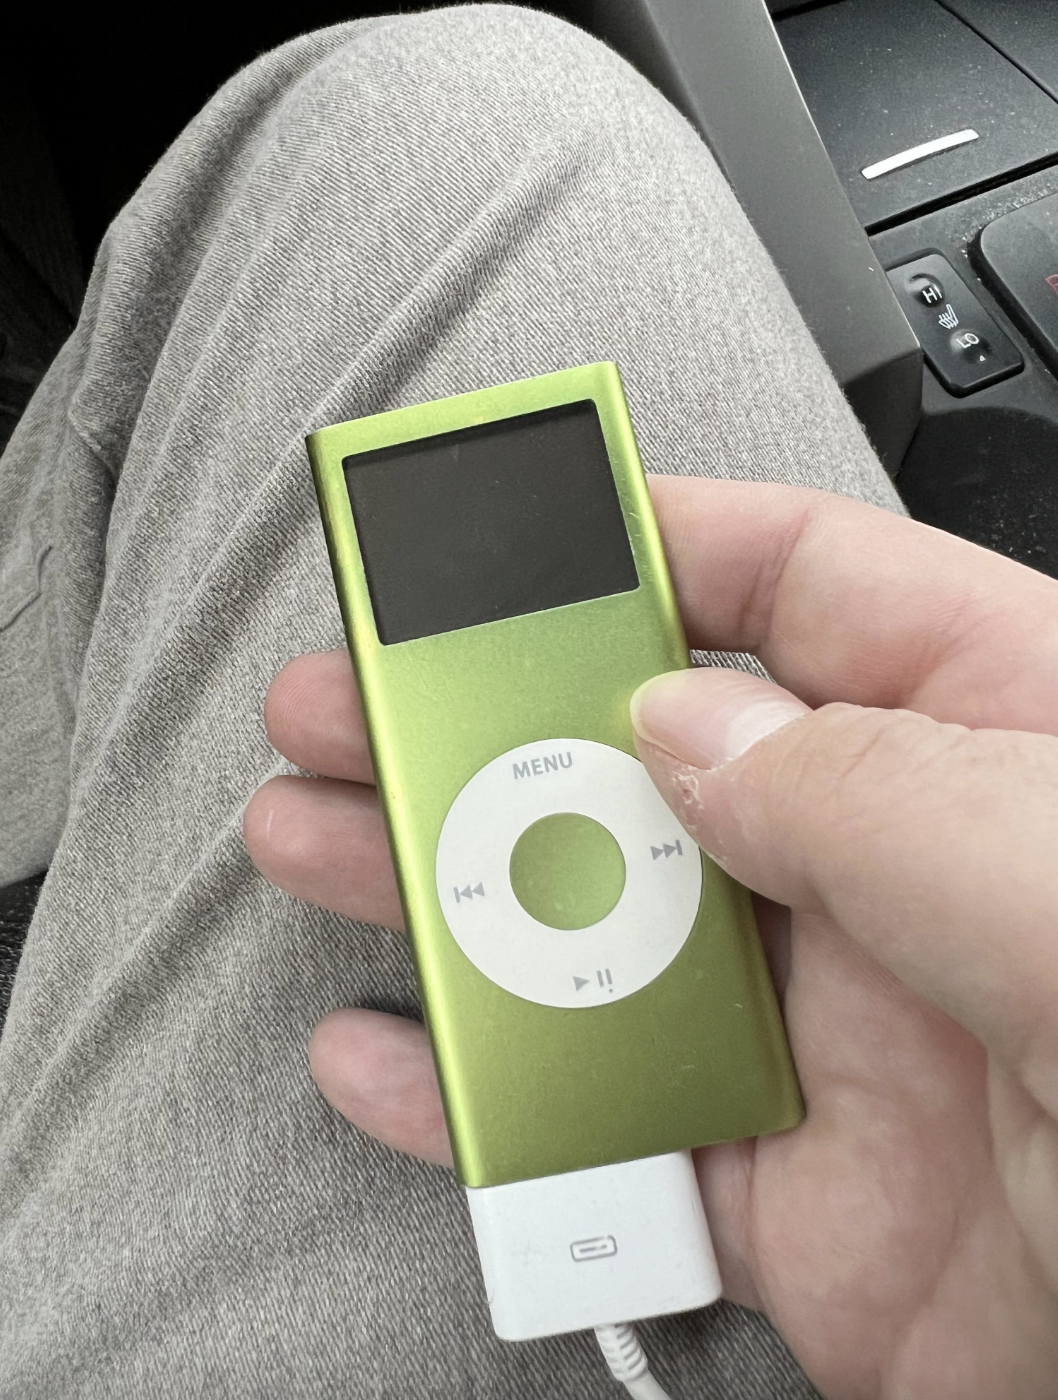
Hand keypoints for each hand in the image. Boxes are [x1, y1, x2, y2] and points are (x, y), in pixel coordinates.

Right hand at [243, 478, 1057, 1398]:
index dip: (651, 540)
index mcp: (1003, 747)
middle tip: (359, 703)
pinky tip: (392, 1053)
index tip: (506, 536)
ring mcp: (845, 1039)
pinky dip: (492, 1100)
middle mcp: (909, 877)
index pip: (807, 586)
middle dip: (493, 721)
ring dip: (460, 891)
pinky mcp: (801, 1200)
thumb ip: (877, 790)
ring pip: (610, 938)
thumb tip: (690, 729)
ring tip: (327, 844)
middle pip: (660, 762)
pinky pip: (613, 1131)